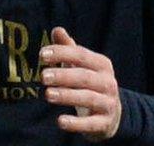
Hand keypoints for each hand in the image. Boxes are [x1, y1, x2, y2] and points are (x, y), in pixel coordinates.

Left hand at [40, 27, 121, 141]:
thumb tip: (57, 30)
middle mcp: (108, 83)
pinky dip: (76, 123)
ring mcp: (108, 103)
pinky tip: (60, 122)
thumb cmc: (89, 82)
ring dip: (67, 96)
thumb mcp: (81, 65)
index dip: (62, 53)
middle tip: (42, 76)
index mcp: (101, 65)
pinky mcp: (105, 123)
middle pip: (84, 77)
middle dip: (63, 76)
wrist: (111, 113)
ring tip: (47, 95)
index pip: (81, 55)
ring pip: (88, 98)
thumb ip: (68, 48)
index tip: (41, 54)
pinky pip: (91, 123)